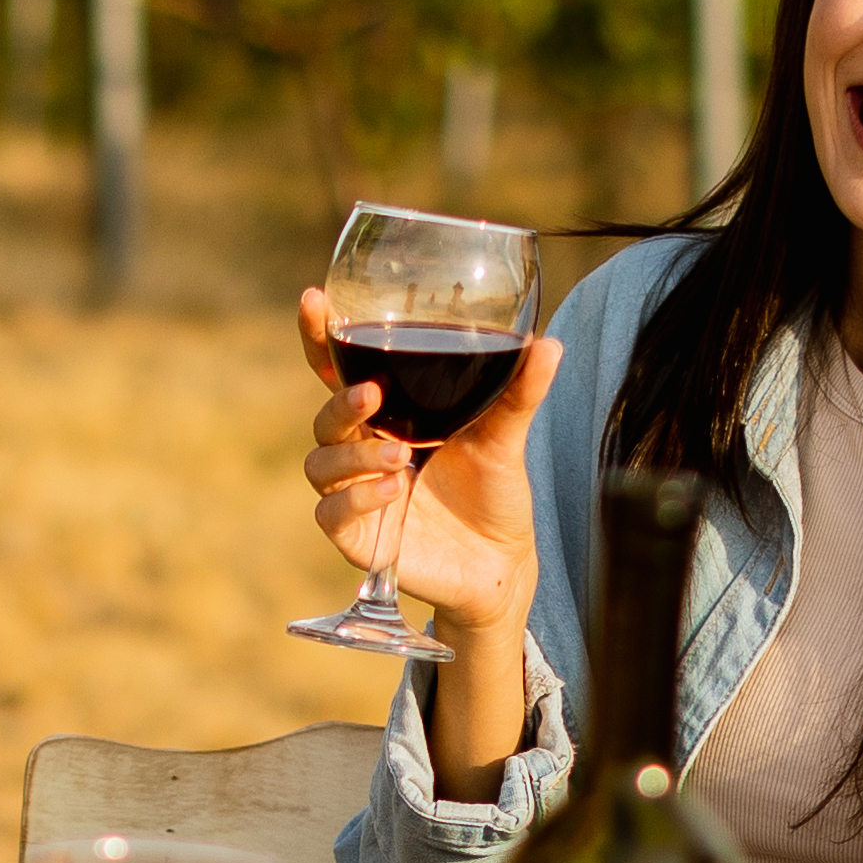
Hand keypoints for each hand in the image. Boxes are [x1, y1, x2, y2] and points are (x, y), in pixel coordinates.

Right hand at [303, 285, 559, 632]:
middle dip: (341, 402)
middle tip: (373, 394)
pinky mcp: (358, 537)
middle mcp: (364, 450)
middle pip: (325, 418)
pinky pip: (332, 512)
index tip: (314, 299)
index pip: (340, 372)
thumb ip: (519, 391)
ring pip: (320, 464)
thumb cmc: (494, 492)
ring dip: (354, 454)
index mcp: (390, 416)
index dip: (319, 337)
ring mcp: (356, 493)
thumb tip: (549, 343)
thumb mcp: (506, 436)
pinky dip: (359, 498)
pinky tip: (395, 492)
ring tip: (401, 455)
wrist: (502, 562)